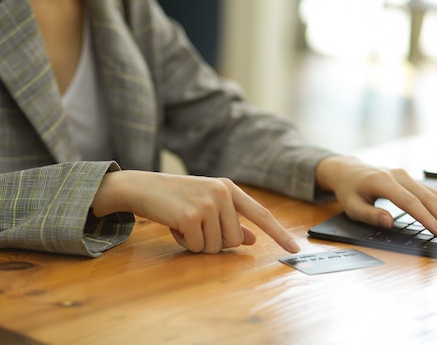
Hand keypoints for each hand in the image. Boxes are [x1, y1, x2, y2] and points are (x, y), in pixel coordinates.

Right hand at [92, 170, 300, 253]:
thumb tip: (251, 239)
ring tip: (184, 223)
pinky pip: (197, 247)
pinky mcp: (192, 216)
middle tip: (196, 226)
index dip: (279, 233)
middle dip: (216, 242)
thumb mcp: (206, 204)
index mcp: (229, 188)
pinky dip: (185, 243)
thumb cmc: (175, 197)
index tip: (294, 249)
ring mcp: (208, 203)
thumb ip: (230, 220)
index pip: (261, 214)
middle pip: (235, 240)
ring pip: (216, 246)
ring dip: (198, 243)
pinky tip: (175, 226)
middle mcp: (222, 193)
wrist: (142, 187)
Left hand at [316, 156, 436, 241]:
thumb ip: (369, 215)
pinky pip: (435, 191)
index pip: (409, 202)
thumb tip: (388, 222)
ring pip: (436, 193)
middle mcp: (399, 176)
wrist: (350, 171)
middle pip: (428, 197)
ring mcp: (408, 177)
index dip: (426, 217)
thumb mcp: (351, 206)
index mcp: (383, 181)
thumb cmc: (350, 191)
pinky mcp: (413, 180)